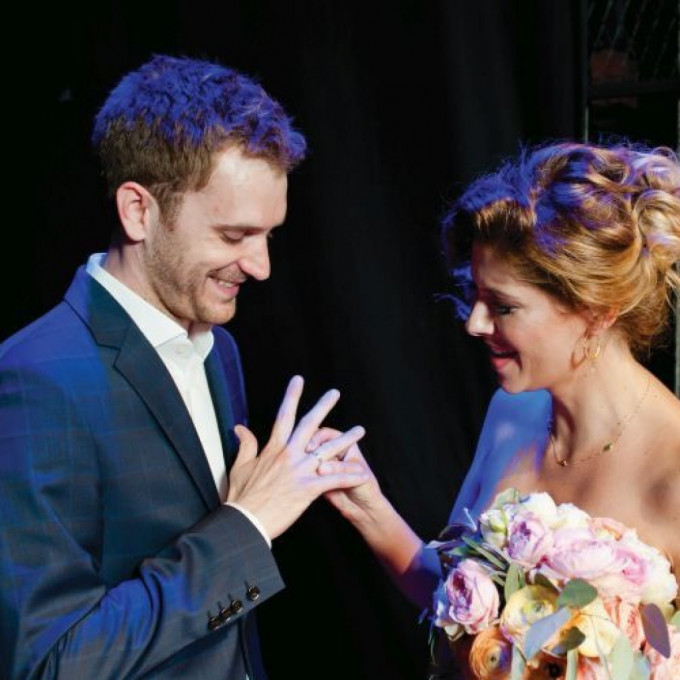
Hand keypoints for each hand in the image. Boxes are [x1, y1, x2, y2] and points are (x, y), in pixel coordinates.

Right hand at [227, 376, 368, 539]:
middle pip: (310, 425)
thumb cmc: (242, 497)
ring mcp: (300, 471)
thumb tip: (240, 427)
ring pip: (328, 450)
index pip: (284, 417)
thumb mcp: (240, 467)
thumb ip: (245, 445)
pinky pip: (334, 479)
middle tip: (335, 393)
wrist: (245, 522)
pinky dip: (349, 476)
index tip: (298, 380)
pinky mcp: (308, 489)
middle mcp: (289, 455)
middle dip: (323, 407)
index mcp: (274, 449)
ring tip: (359, 430)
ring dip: (346, 439)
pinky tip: (362, 472)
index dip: (292, 397)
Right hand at [307, 427, 383, 525]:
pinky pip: (307, 474)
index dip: (317, 438)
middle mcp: (332, 453)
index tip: (311, 448)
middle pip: (313, 443)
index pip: (326, 434)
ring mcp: (323, 467)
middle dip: (305, 448)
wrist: (364, 510)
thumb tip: (321, 468)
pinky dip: (303, 475)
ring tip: (299, 470)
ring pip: (307, 459)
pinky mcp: (317, 481)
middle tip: (302, 458)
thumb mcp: (356, 474)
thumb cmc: (366, 488)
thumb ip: (340, 468)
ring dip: (302, 461)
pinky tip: (302, 481)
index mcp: (345, 445)